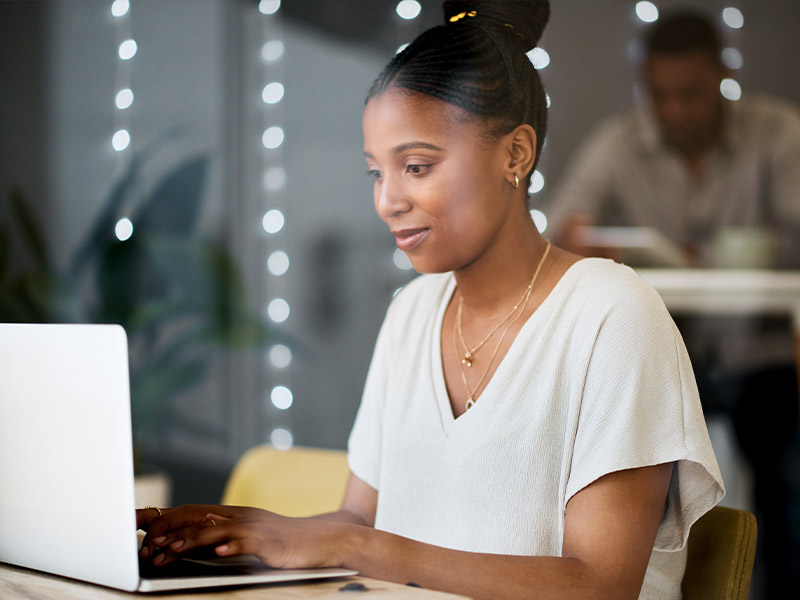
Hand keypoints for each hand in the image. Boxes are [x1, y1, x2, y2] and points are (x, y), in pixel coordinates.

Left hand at [138, 504, 348, 569]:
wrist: (322, 540)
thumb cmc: (285, 543)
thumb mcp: (250, 537)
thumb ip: (224, 537)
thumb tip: (193, 544)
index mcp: (232, 514)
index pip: (190, 512)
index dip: (164, 520)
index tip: (140, 531)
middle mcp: (239, 516)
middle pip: (195, 517)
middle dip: (166, 531)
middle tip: (143, 547)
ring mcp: (254, 527)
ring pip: (214, 530)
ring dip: (187, 541)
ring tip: (166, 552)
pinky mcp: (268, 541)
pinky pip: (245, 542)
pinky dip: (229, 547)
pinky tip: (218, 554)